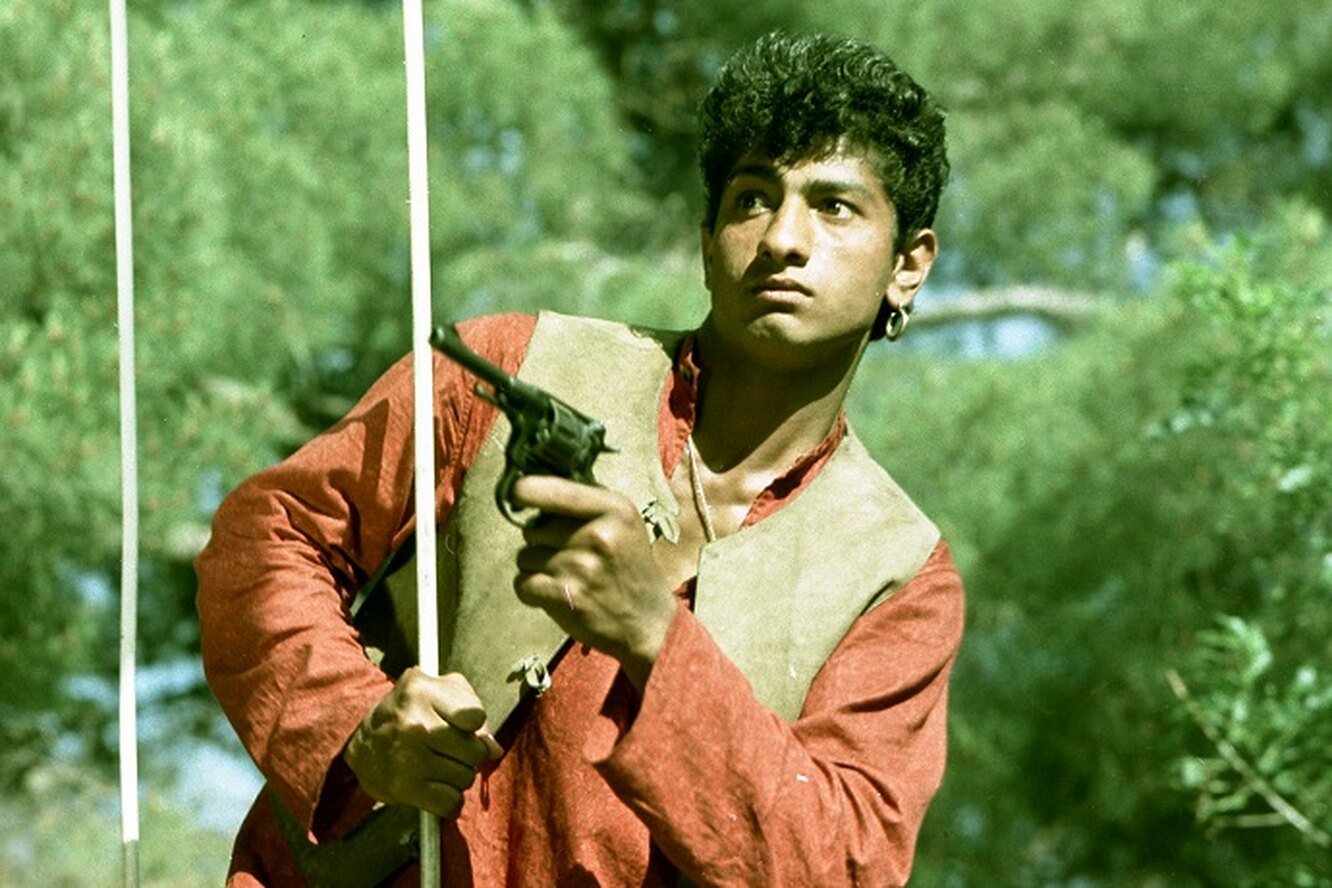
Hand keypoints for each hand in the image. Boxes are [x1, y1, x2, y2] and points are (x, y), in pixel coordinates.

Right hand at [343, 668, 501, 817]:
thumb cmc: (410, 711)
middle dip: (470, 754)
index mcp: (423, 691)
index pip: (475, 717)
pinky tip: (437, 788)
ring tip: (439, 766)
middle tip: (450, 750)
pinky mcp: (402, 788)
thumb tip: (494, 749)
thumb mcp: (439, 691)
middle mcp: (414, 724)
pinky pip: (450, 803)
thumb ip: (472, 709)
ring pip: (465, 778)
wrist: (361, 741)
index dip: (473, 724)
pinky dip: (449, 801)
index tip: (460, 725)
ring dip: (459, 776)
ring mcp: (407, 757)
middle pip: (475, 751)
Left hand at [510, 475, 677, 688]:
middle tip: (567, 556)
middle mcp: (597, 534)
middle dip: (541, 542)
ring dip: (536, 568)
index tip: (515, 493)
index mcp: (614, 508)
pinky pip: (522, 584)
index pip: (551, 488)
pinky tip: (555, 594)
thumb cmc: (629, 567)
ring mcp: (581, 566)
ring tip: (566, 577)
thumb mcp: (623, 523)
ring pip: (525, 557)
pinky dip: (531, 591)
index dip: (523, 490)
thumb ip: (585, 503)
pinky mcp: (566, 596)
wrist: (648, 621)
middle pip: (532, 529)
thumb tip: (533, 484)